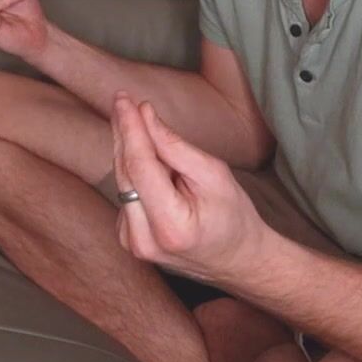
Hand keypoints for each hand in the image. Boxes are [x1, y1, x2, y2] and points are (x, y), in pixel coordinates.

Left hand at [111, 93, 268, 285]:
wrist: (240, 262)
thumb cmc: (234, 217)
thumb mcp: (214, 175)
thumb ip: (175, 147)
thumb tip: (144, 116)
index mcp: (169, 226)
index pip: (139, 166)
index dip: (130, 128)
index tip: (124, 99)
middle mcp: (143, 240)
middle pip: (124, 173)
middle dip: (124, 133)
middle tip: (122, 99)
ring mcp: (133, 244)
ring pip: (122, 182)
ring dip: (130, 152)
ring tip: (146, 132)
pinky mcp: (129, 240)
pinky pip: (126, 195)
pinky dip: (136, 174)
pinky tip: (153, 167)